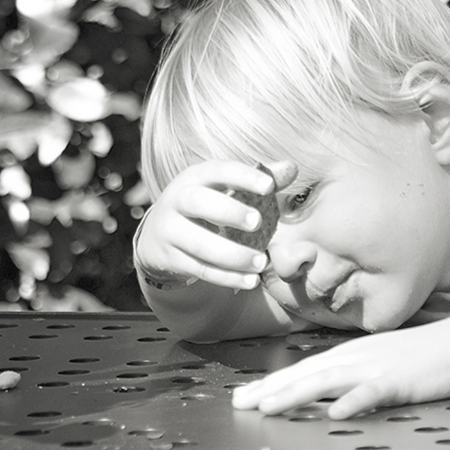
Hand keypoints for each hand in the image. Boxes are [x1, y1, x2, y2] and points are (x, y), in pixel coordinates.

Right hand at [135, 160, 292, 289]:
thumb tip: (291, 168)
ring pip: (200, 244)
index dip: (243, 176)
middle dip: (229, 212)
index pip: (218, 171)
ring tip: (261, 262)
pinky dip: (227, 278)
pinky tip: (251, 281)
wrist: (158, 236)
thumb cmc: (204, 206)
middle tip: (257, 223)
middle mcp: (177, 200)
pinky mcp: (169, 258)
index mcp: (195, 178)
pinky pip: (200, 269)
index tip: (269, 186)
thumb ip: (256, 180)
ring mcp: (169, 231)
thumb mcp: (222, 189)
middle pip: (198, 202)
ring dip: (233, 255)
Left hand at [231, 320, 449, 418]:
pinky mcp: (399, 381)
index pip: (302, 370)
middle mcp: (355, 359)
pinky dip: (353, 402)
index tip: (244, 396)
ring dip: (297, 393)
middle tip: (240, 404)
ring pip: (329, 381)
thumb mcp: (379, 362)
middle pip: (306, 374)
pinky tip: (335, 414)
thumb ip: (352, 377)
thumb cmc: (422, 356)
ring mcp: (376, 369)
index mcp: (349, 356)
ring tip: (269, 407)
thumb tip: (326, 395)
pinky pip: (372, 393)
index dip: (271, 383)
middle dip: (271, 389)